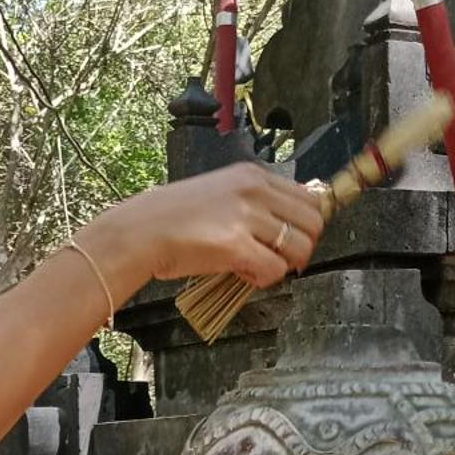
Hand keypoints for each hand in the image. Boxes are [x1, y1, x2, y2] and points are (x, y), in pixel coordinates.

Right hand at [78, 164, 324, 296]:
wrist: (141, 231)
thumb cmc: (173, 217)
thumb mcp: (220, 193)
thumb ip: (253, 202)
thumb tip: (283, 224)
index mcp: (252, 175)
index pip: (308, 197)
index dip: (305, 225)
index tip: (290, 240)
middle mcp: (254, 190)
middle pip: (313, 223)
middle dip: (301, 247)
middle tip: (280, 260)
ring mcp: (247, 217)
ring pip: (298, 248)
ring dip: (283, 265)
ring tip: (257, 266)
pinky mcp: (236, 245)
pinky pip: (275, 269)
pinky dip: (264, 279)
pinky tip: (243, 273)